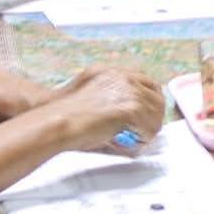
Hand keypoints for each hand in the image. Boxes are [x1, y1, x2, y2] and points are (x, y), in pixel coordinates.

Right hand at [46, 65, 165, 155]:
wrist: (57, 122)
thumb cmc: (66, 117)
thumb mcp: (89, 97)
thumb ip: (109, 99)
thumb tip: (128, 116)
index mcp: (111, 72)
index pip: (145, 80)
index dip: (149, 98)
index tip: (149, 112)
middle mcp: (121, 76)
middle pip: (156, 92)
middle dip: (155, 112)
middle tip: (148, 129)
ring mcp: (126, 90)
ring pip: (156, 109)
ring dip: (151, 126)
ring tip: (140, 137)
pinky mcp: (129, 107)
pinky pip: (150, 124)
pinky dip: (146, 135)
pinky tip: (136, 140)